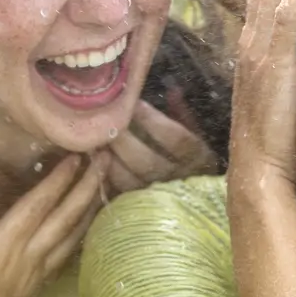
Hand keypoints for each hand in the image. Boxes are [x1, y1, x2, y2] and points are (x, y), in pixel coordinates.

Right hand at [0, 153, 105, 296]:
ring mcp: (37, 276)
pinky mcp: (38, 289)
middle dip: (87, 186)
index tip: (78, 156)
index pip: (37, 207)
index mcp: (3, 251)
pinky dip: (81, 234)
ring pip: (72, 235)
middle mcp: (28, 260)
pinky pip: (67, 254)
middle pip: (65, 217)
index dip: (59, 180)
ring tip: (105, 183)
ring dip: (89, 206)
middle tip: (107, 159)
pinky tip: (87, 226)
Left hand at [104, 100, 218, 194]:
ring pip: (128, 179)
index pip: (176, 140)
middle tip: (106, 120)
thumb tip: (173, 90)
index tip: (136, 103)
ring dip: (109, 157)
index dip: (154, 121)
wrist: (200, 198)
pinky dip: (104, 174)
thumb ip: (184, 113)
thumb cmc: (195, 156)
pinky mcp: (140, 206)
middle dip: (123, 139)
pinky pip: (117, 192)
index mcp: (197, 158)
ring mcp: (157, 196)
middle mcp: (178, 179)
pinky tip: (95, 157)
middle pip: (147, 161)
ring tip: (96, 138)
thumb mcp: (197, 133)